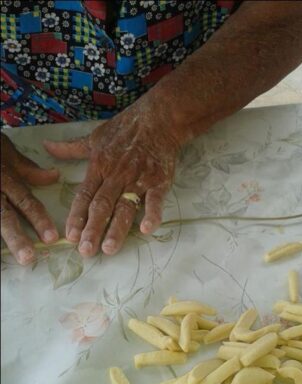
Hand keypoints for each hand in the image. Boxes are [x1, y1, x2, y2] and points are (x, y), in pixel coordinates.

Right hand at [1, 134, 59, 264]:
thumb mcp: (6, 150)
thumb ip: (27, 168)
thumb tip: (54, 177)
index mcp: (5, 179)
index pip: (26, 202)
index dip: (39, 220)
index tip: (52, 238)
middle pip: (4, 217)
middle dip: (16, 238)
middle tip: (28, 258)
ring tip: (5, 260)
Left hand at [44, 99, 182, 256]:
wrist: (158, 119)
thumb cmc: (126, 128)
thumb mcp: (95, 137)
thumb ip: (71, 148)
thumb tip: (47, 147)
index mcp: (99, 167)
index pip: (84, 196)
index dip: (77, 217)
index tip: (70, 236)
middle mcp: (116, 176)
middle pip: (102, 206)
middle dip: (93, 230)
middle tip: (86, 250)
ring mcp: (138, 179)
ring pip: (125, 207)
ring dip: (117, 229)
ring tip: (109, 248)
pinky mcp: (159, 181)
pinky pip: (155, 200)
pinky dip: (152, 214)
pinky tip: (146, 229)